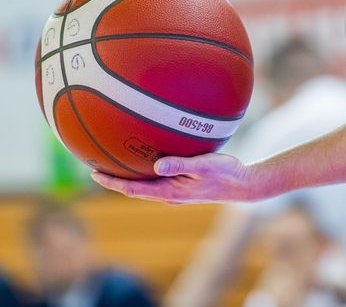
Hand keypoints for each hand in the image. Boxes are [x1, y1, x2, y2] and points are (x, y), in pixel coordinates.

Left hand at [90, 153, 263, 203]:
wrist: (243, 184)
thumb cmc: (226, 173)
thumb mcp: (205, 165)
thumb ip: (181, 165)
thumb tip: (156, 166)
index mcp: (170, 191)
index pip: (134, 189)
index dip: (113, 182)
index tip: (94, 175)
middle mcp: (169, 193)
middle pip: (135, 189)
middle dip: (115, 180)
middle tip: (96, 168)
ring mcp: (176, 191)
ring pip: (145, 185)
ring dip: (129, 177)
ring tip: (114, 164)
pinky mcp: (183, 185)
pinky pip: (157, 180)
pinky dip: (145, 172)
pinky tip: (147, 160)